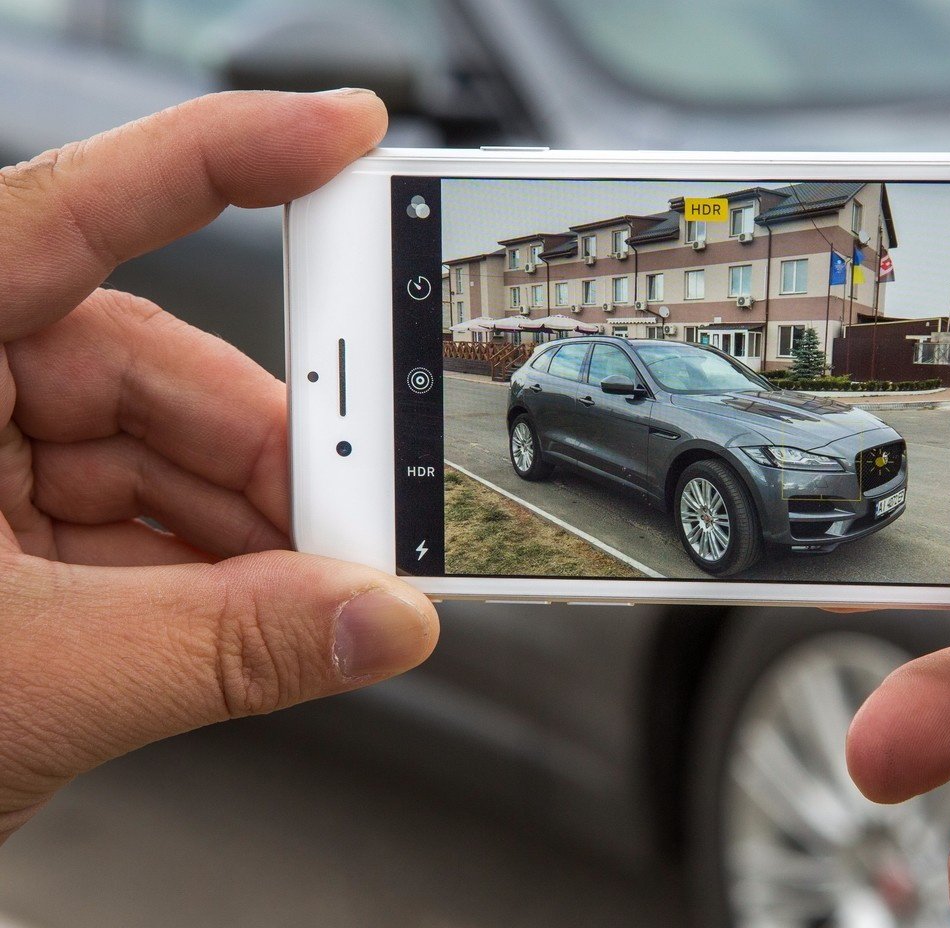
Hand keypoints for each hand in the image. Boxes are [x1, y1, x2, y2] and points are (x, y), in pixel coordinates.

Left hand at [0, 92, 438, 842]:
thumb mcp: (25, 683)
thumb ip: (222, 645)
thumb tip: (374, 619)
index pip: (72, 212)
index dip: (222, 159)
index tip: (341, 135)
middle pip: (147, 366)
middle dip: (269, 452)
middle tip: (361, 518)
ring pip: (152, 454)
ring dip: (249, 529)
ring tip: (319, 594)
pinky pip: (129, 519)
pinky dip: (205, 568)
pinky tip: (259, 610)